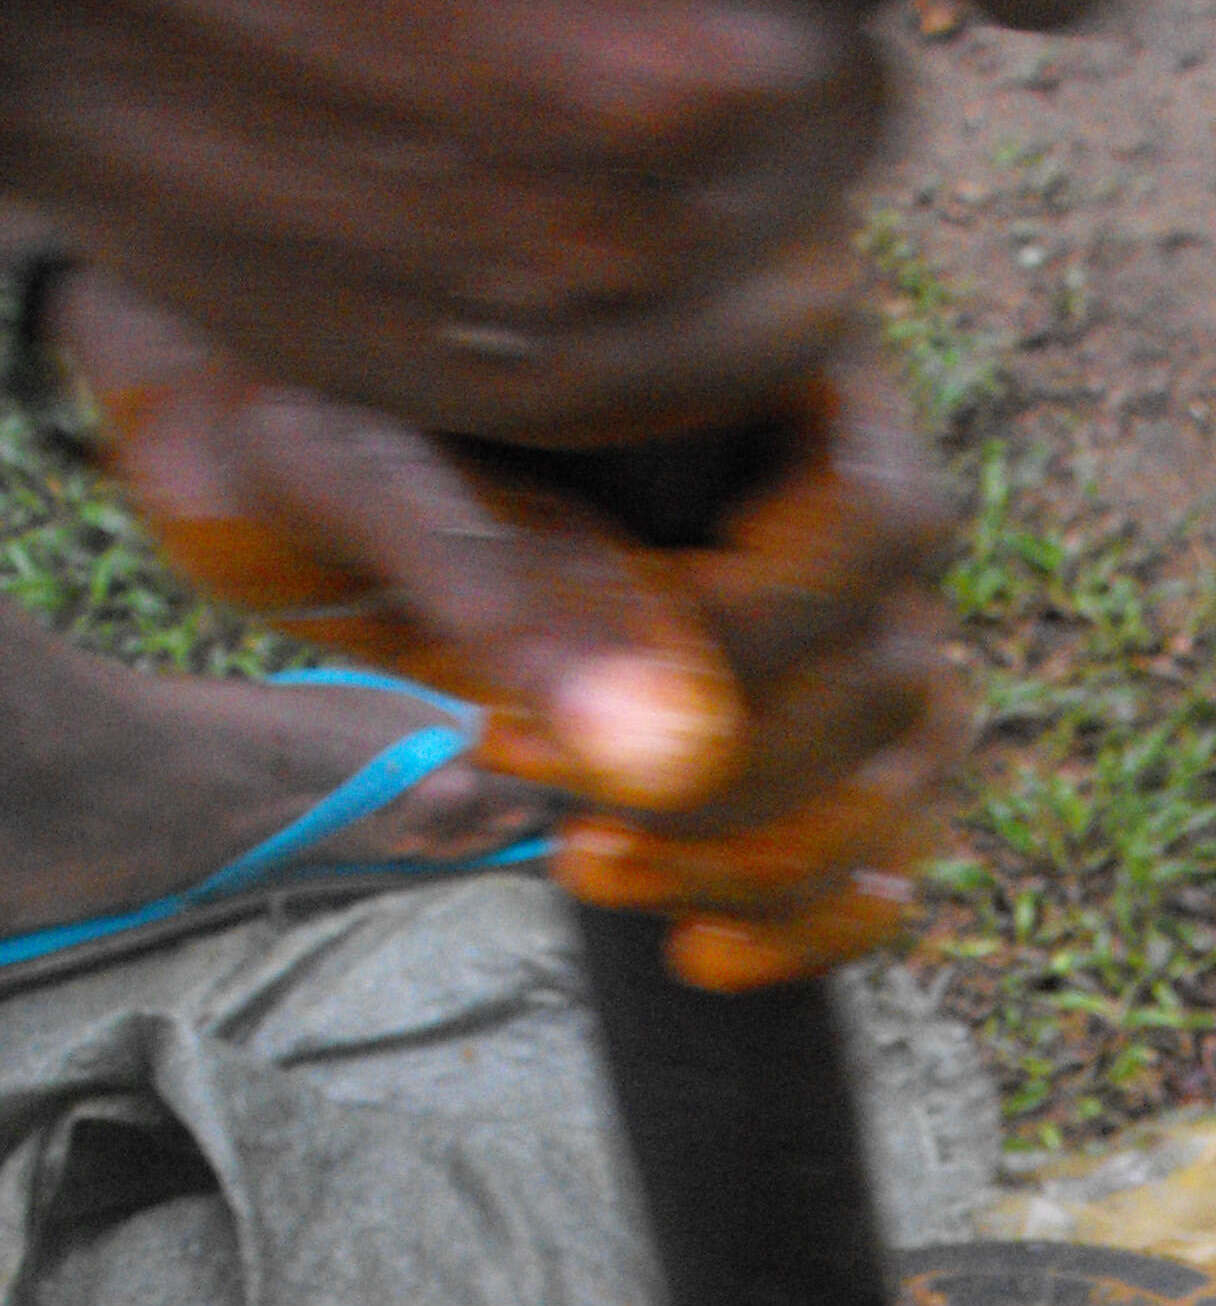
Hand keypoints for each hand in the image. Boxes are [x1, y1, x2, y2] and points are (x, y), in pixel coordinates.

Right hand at [0, 0, 1125, 447]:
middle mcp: (732, 52)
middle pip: (888, 76)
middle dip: (793, 23)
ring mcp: (653, 235)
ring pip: (822, 222)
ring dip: (736, 165)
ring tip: (543, 77)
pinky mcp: (573, 364)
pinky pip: (746, 339)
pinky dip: (683, 283)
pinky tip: (530, 189)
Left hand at [62, 266, 971, 988]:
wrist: (226, 392)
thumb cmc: (276, 372)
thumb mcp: (352, 453)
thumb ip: (507, 581)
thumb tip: (674, 746)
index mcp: (756, 353)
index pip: (875, 526)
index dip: (750, 643)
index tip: (560, 694)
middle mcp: (813, 477)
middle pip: (894, 672)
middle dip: (734, 781)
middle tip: (536, 789)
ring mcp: (807, 597)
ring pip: (899, 763)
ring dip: (772, 864)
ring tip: (588, 872)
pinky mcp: (766, 701)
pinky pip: (867, 826)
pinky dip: (810, 914)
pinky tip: (698, 952)